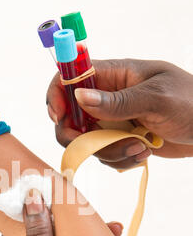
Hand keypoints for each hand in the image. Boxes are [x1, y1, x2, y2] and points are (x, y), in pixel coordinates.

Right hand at [47, 59, 192, 169]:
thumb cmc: (192, 102)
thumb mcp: (157, 98)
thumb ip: (118, 100)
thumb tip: (80, 97)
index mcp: (114, 75)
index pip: (70, 77)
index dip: (57, 95)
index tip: (60, 118)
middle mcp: (107, 97)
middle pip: (70, 117)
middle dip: (79, 136)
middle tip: (96, 146)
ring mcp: (113, 121)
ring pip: (88, 142)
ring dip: (109, 151)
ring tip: (140, 147)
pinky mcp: (120, 140)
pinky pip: (104, 155)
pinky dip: (120, 160)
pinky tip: (144, 152)